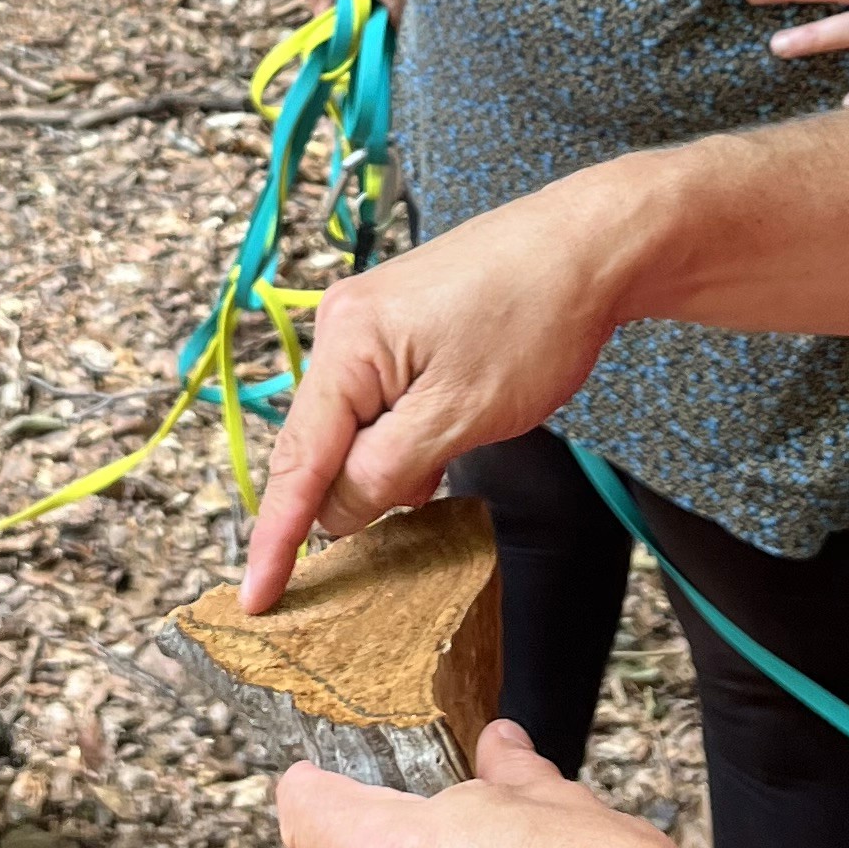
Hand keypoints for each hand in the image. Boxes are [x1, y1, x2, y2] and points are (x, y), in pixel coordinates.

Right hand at [239, 174, 630, 612]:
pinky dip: (401, 440)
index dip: (275, 539)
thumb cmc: (534, 319)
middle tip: (381, 540)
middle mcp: (344, 327)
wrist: (593, 246)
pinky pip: (380, 402)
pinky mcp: (403, 325)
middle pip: (321, 444)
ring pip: (355, 426)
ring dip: (384, 468)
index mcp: (347, 344)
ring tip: (436, 474)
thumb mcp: (458, 415)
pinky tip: (434, 454)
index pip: (297, 462)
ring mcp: (372, 323)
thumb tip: (335, 514)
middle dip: (346, 498)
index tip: (255, 601)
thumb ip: (385, 472)